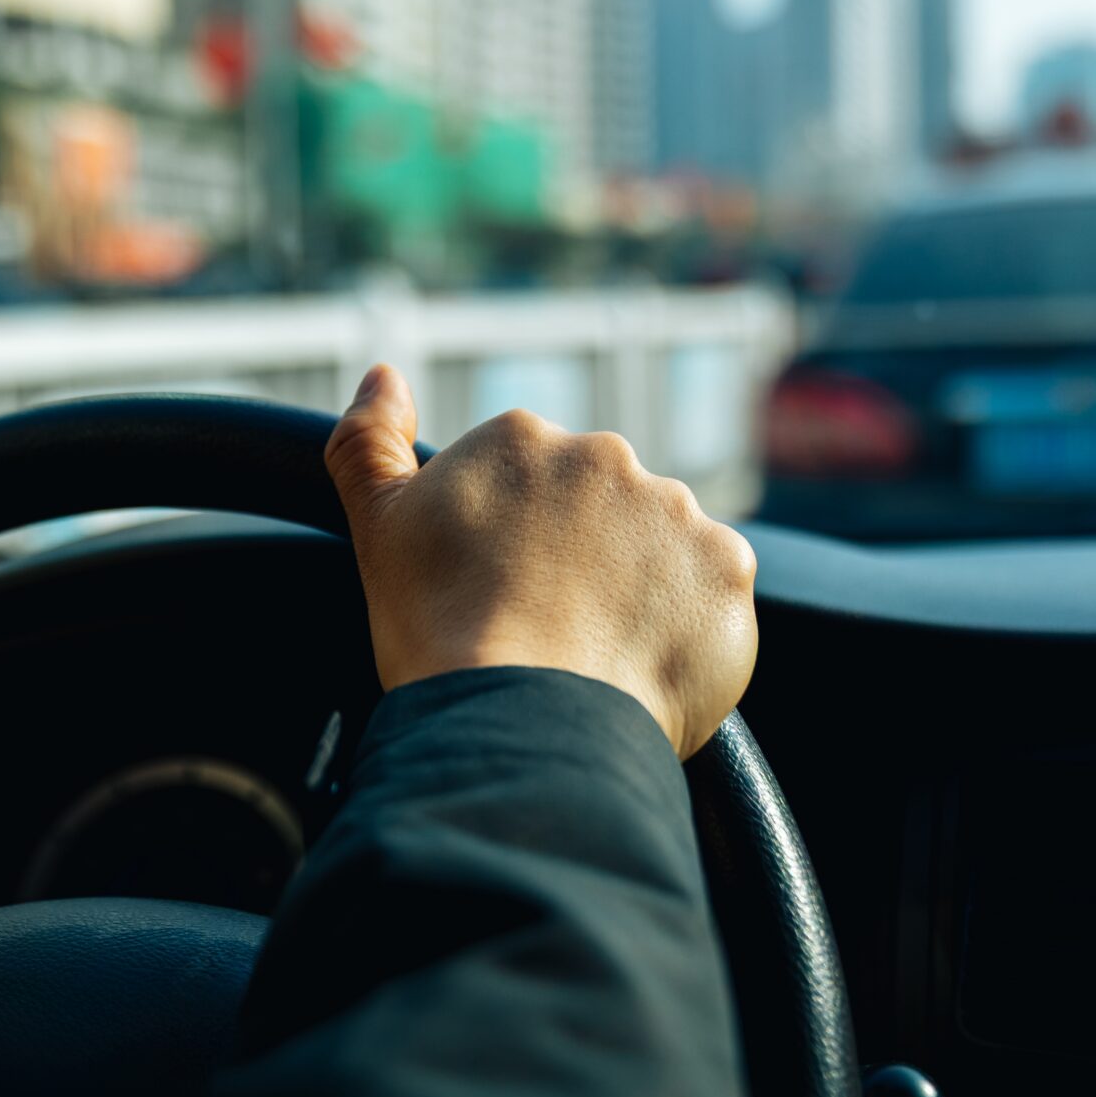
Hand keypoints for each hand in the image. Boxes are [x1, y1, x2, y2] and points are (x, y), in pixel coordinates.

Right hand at [323, 365, 756, 757]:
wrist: (521, 720)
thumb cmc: (441, 630)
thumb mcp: (380, 527)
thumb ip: (368, 441)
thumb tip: (383, 377)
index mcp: (523, 439)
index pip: (532, 484)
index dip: (518, 546)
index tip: (503, 593)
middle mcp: (607, 456)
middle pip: (602, 509)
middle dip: (585, 559)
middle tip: (550, 627)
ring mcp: (674, 510)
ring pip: (661, 548)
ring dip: (641, 588)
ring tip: (595, 654)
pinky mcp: (727, 568)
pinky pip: (713, 594)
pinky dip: (688, 628)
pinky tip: (641, 666)